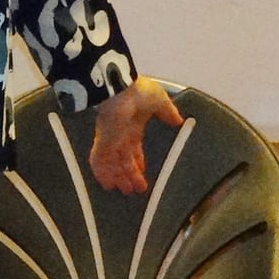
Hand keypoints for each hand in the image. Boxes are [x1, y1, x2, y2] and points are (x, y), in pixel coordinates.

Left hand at [87, 77, 182, 194]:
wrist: (119, 87)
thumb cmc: (139, 91)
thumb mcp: (159, 101)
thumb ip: (167, 112)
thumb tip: (178, 120)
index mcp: (133, 125)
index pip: (134, 147)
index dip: (137, 160)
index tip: (141, 170)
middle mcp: (120, 134)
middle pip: (124, 159)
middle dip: (129, 174)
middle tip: (133, 189)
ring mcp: (110, 139)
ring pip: (113, 163)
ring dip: (119, 177)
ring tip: (124, 191)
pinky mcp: (102, 142)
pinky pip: (99, 160)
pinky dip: (102, 173)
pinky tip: (106, 184)